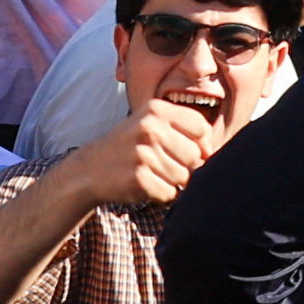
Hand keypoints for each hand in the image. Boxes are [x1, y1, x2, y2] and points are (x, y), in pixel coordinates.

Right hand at [86, 97, 223, 212]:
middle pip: (196, 155)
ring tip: (151, 173)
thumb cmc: (129, 146)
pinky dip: (160, 194)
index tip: (188, 153)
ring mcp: (143, 153)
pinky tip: (144, 184)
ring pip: (183, 177)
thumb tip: (213, 153)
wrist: (89, 169)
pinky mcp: (138, 178)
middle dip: (186, 166)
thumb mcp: (151, 124)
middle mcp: (150, 128)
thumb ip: (184, 130)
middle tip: (163, 165)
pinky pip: (169, 193)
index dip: (202, 145)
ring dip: (172, 182)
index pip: (201, 129)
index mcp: (157, 109)